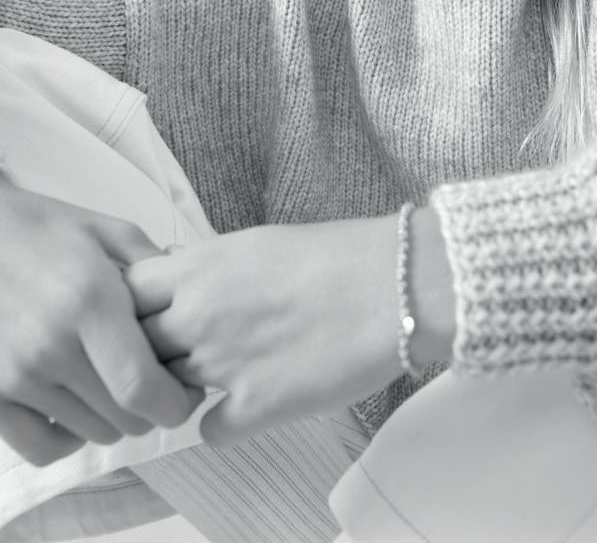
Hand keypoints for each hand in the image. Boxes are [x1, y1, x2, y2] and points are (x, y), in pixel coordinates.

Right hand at [0, 181, 203, 465]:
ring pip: (90, 433)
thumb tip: (190, 296)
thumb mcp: (105, 231)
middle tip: (154, 383)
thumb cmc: (42, 228)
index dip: (175, 404)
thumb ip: (153, 266)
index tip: (187, 393)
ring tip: (113, 384)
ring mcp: (14, 376)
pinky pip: (41, 448)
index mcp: (89, 303)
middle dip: (152, 408)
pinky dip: (68, 438)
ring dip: (113, 418)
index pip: (141, 388)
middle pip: (123, 418)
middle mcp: (51, 347)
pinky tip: (76, 407)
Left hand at [126, 210, 454, 448]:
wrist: (394, 286)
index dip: (130, 307)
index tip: (147, 314)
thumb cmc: (338, 256)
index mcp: (201, 267)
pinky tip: (243, 408)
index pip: (125, 293)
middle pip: (135, 345)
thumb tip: (181, 274)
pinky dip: (221, 425)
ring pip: (165, 391)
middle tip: (174, 352)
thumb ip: (211, 264)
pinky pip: (209, 431)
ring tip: (215, 378)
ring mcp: (222, 365)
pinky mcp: (254, 407)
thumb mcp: (259, 242)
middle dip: (147, 351)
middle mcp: (199, 315)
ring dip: (180, 389)